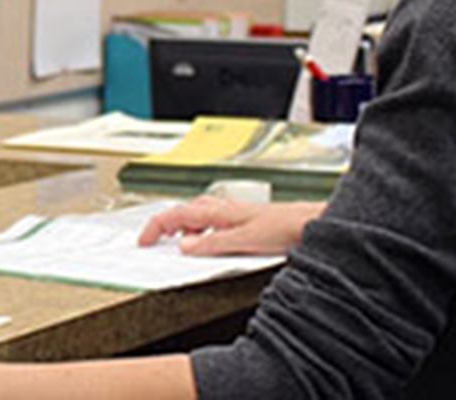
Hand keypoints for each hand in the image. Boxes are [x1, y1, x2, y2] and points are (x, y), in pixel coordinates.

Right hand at [136, 197, 325, 255]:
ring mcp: (234, 214)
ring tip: (174, 241)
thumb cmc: (284, 227)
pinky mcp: (244, 221)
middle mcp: (224, 209)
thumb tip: (184, 246)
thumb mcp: (243, 241)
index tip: (144, 241)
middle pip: (184, 211)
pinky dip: (199, 229)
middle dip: (165, 224)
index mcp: (219, 211)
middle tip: (153, 241)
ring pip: (198, 214)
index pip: (176, 214)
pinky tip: (207, 241)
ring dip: (182, 225)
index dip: (155, 227)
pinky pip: (212, 221)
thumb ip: (212, 244)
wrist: (311, 224)